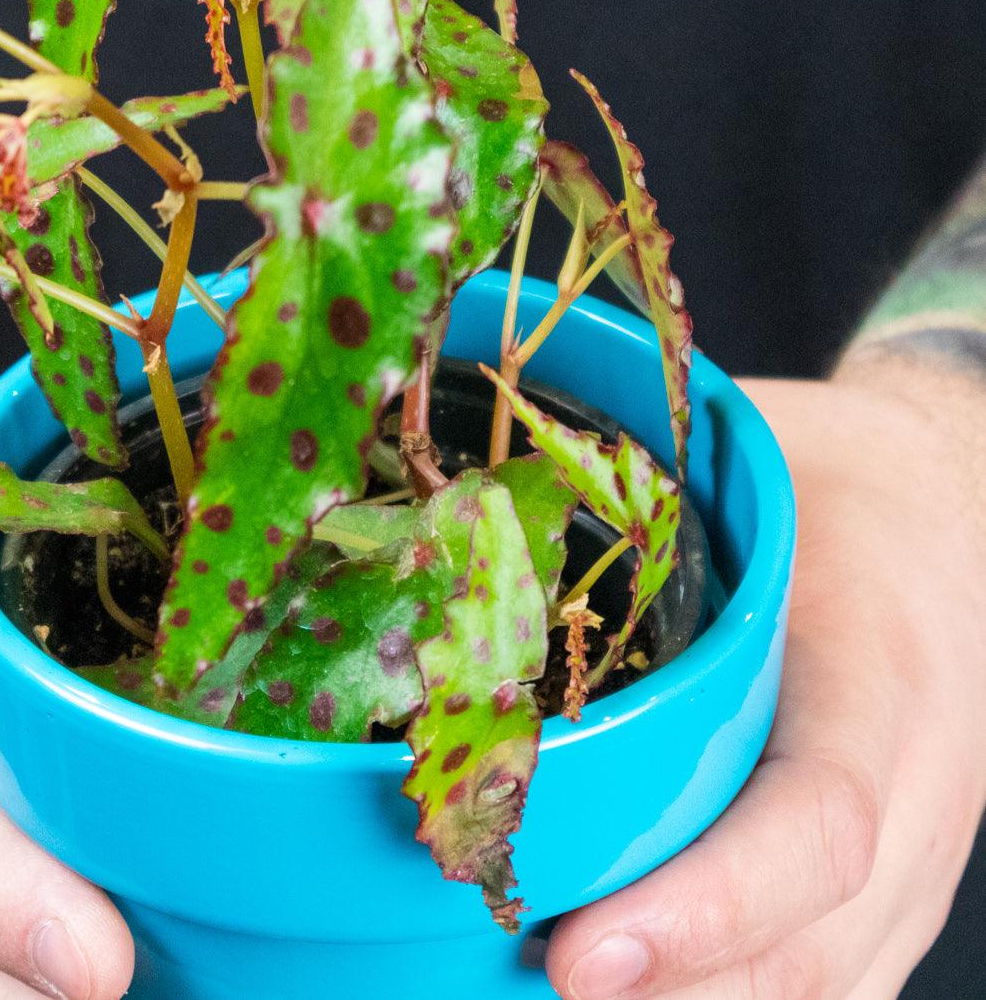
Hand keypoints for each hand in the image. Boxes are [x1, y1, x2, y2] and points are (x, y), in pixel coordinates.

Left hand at [545, 362, 985, 997]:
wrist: (951, 513)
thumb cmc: (842, 487)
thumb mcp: (758, 462)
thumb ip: (644, 495)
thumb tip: (471, 501)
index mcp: (878, 674)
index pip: (818, 824)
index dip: (707, 905)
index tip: (580, 953)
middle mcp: (919, 789)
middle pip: (809, 949)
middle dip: (672, 992)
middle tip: (532, 981)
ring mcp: (917, 855)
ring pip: (820, 991)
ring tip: (546, 991)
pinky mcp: (894, 884)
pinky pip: (826, 980)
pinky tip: (632, 990)